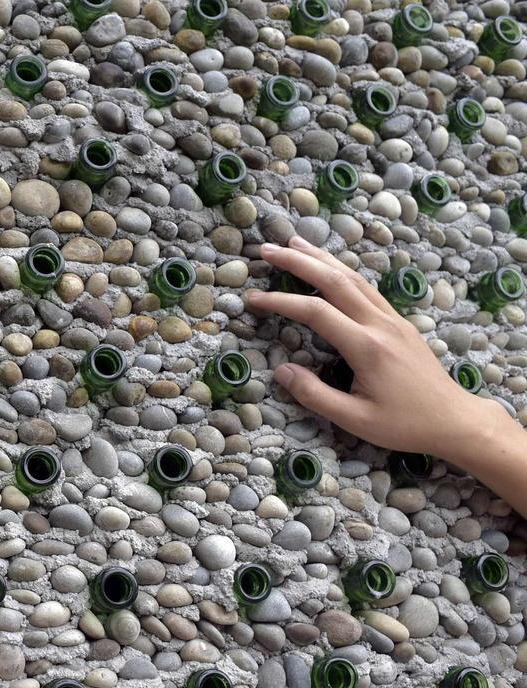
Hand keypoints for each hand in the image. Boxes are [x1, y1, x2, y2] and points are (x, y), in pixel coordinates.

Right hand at [245, 236, 496, 459]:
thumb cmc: (404, 425)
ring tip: (294, 243)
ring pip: (353, 278)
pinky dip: (343, 271)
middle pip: (335, 280)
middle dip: (298, 261)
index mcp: (366, 347)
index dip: (281, 301)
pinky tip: (331, 266)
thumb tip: (281, 371)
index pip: (316, 312)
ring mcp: (393, 319)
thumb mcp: (355, 420)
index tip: (253, 298)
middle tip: (267, 249)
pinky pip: (367, 287)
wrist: (454, 419)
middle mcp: (380, 324)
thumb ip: (315, 395)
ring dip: (322, 258)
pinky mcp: (400, 322)